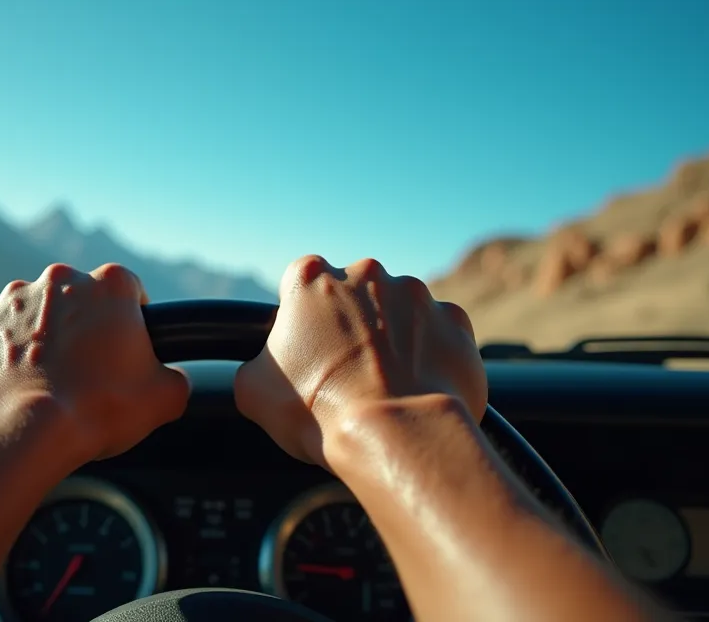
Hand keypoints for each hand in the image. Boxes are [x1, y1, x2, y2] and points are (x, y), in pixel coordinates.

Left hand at [0, 263, 189, 460]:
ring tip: (41, 386)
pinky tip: (8, 386)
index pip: (130, 292)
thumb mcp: (165, 399)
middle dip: (80, 330)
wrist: (20, 428)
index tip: (126, 350)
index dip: (131, 323)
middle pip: (76, 301)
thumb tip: (171, 381)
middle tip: (83, 375)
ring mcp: (10, 297)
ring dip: (37, 340)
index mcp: (110, 287)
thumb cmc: (97, 408)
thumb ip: (175, 379)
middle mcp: (59, 279)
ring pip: (31, 315)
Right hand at [234, 255, 486, 467]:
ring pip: (399, 310)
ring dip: (392, 337)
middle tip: (345, 372)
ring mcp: (416, 295)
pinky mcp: (454, 322)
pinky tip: (417, 386)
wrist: (394, 435)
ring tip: (385, 384)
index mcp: (310, 278)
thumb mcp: (253, 391)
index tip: (306, 349)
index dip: (300, 319)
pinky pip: (439, 332)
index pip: (298, 284)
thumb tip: (265, 370)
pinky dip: (431, 353)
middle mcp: (365, 274)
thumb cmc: (318, 412)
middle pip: (353, 293)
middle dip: (349, 325)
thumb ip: (257, 363)